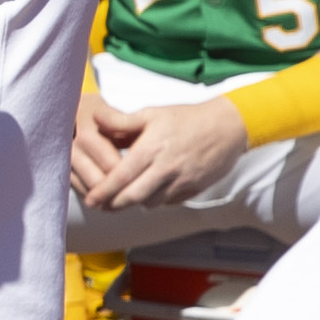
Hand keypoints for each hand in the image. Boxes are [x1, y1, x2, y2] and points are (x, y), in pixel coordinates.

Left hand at [71, 82, 245, 210]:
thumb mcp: (152, 114)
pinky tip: (148, 193)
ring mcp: (182, 181)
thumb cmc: (186, 118)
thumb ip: (122, 121)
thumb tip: (96, 119)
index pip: (121, 177)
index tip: (90, 199)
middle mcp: (166, 168)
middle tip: (99, 205)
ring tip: (121, 199)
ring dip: (134, 203)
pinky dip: (155, 201)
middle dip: (113, 204)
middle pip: (133, 197)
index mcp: (152, 149)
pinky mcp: (195, 188)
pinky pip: (169, 202)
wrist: (229, 126)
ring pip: (150, 202)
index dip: (103, 191)